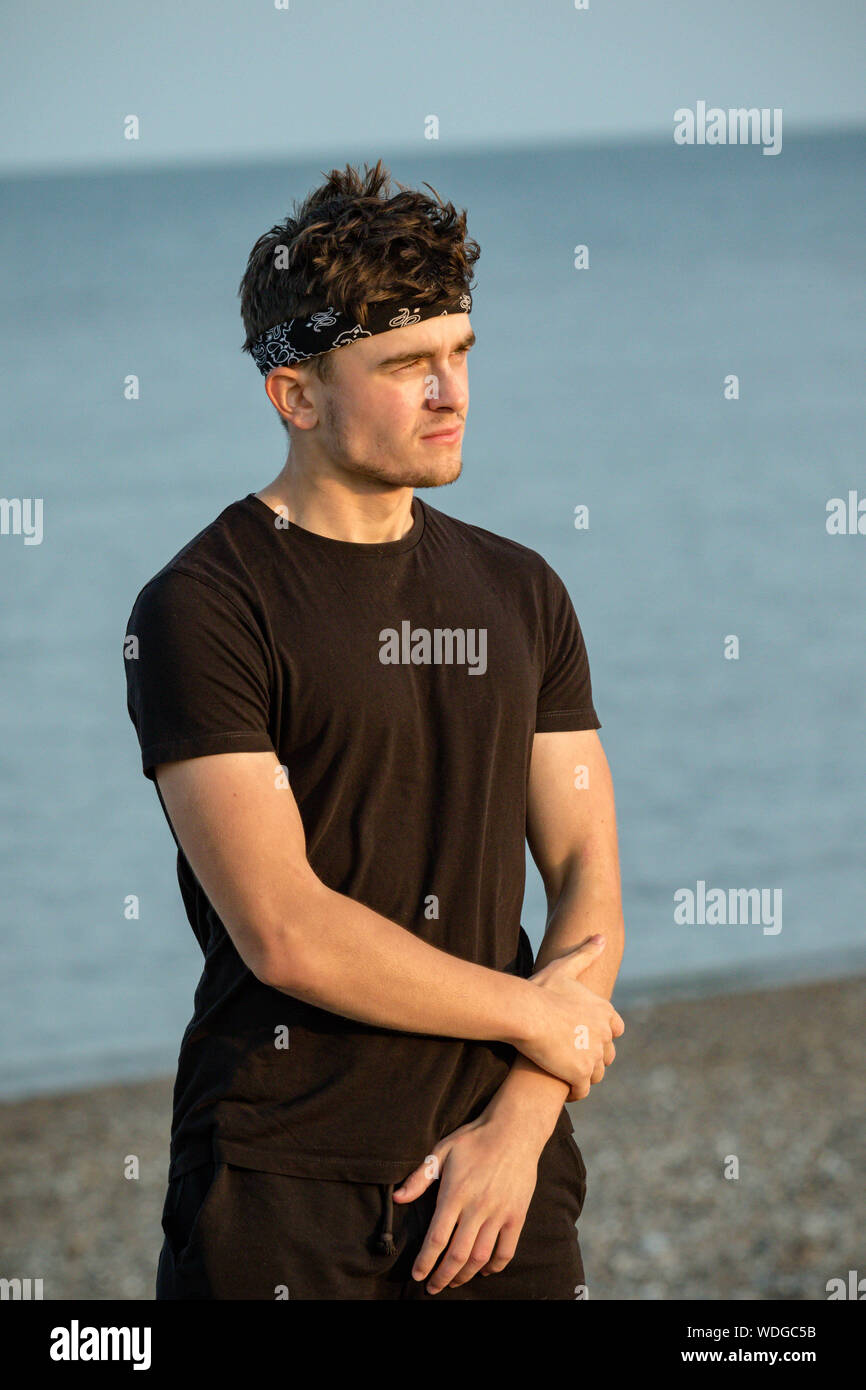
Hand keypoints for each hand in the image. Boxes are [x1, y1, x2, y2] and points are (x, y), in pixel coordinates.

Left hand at [393, 1110, 544, 1294]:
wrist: (515, 1130)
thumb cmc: (474, 1139)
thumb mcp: (442, 1150)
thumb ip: (420, 1177)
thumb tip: (398, 1198)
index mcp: (455, 1193)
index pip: (437, 1238)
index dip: (425, 1262)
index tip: (417, 1275)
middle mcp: (477, 1208)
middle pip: (457, 1255)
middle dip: (442, 1277)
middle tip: (432, 1288)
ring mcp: (499, 1213)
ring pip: (480, 1257)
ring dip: (465, 1275)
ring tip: (453, 1281)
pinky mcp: (516, 1215)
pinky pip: (506, 1250)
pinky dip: (494, 1267)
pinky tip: (484, 1270)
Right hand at [518, 936, 624, 1098]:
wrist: (525, 1012)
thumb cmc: (541, 990)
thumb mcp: (564, 967)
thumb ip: (585, 954)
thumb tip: (602, 937)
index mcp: (604, 1012)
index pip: (615, 1030)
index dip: (601, 1035)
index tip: (582, 1037)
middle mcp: (605, 1035)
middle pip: (606, 1055)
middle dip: (591, 1058)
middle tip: (569, 1057)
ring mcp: (594, 1056)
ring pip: (595, 1074)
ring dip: (583, 1075)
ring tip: (564, 1073)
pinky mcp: (580, 1074)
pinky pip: (582, 1090)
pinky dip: (574, 1092)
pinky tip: (562, 1088)